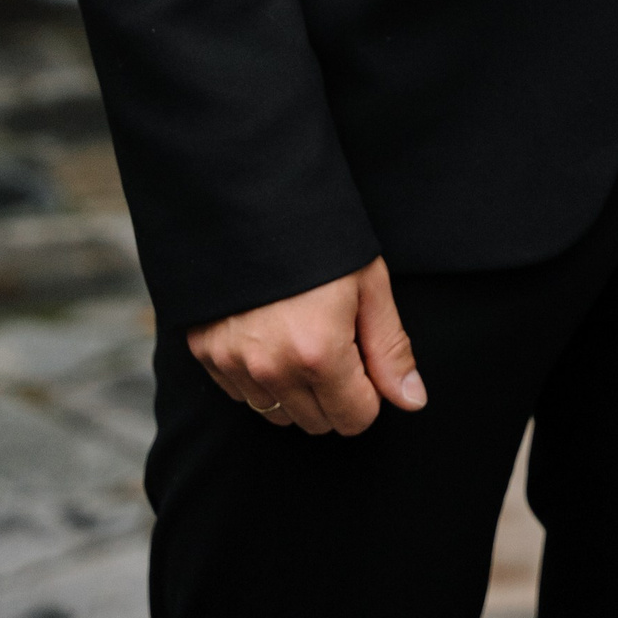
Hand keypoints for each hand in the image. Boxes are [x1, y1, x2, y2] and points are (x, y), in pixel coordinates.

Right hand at [186, 256, 425, 436]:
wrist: (249, 195)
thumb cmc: (320, 234)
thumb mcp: (368, 283)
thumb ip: (390, 348)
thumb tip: (412, 400)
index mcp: (319, 354)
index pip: (355, 419)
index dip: (369, 391)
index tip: (364, 356)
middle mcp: (272, 369)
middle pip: (317, 422)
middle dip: (335, 393)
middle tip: (335, 340)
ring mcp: (233, 363)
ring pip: (277, 413)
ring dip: (295, 389)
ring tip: (301, 334)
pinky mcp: (205, 352)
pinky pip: (241, 393)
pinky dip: (259, 376)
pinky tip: (268, 332)